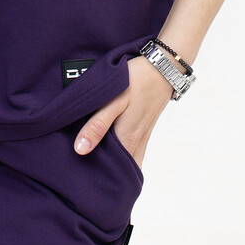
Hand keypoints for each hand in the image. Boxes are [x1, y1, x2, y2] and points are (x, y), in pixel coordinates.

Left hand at [73, 54, 173, 169]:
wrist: (163, 67)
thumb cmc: (136, 80)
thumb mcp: (113, 100)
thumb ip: (97, 125)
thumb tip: (81, 150)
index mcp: (126, 138)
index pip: (111, 170)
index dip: (96, 175)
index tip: (81, 178)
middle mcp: (137, 142)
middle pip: (121, 169)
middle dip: (106, 174)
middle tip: (86, 175)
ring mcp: (143, 135)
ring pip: (130, 161)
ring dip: (116, 166)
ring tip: (97, 165)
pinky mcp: (145, 127)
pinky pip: (135, 151)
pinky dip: (124, 156)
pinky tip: (112, 149)